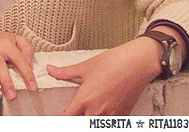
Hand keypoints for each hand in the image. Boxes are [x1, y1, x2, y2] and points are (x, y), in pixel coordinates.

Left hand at [46, 37, 160, 114]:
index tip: (62, 114)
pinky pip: (110, 124)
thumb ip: (65, 72)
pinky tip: (103, 115)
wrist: (137, 64)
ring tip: (89, 113)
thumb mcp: (85, 66)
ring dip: (91, 120)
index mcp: (84, 99)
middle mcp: (97, 110)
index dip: (62, 117)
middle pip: (81, 124)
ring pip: (95, 125)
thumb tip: (51, 70)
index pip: (68, 117)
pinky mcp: (123, 115)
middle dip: (77, 119)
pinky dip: (105, 121)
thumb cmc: (113, 63)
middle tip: (76, 113)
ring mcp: (111, 115)